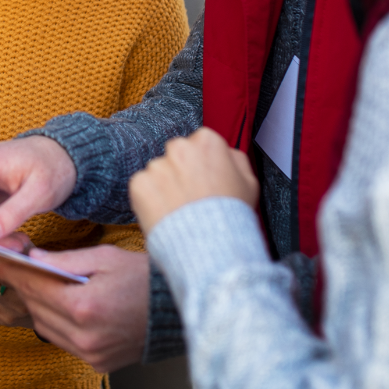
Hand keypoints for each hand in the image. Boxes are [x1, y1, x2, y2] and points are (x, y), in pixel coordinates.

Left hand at [0, 244, 149, 372]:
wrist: (177, 311)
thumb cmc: (144, 278)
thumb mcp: (105, 258)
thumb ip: (64, 262)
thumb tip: (32, 260)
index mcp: (84, 306)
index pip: (35, 286)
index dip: (10, 271)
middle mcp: (84, 336)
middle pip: (36, 308)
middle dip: (24, 286)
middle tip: (12, 267)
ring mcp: (90, 354)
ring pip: (45, 328)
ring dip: (38, 306)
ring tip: (38, 285)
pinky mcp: (96, 364)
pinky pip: (62, 342)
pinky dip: (56, 323)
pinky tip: (61, 307)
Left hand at [129, 127, 256, 233]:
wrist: (211, 247)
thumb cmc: (231, 216)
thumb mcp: (249, 182)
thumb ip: (235, 159)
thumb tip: (225, 152)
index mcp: (207, 141)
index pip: (198, 144)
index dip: (202, 165)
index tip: (204, 181)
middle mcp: (179, 148)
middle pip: (176, 155)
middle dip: (180, 172)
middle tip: (190, 197)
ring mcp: (157, 166)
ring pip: (158, 172)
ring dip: (164, 187)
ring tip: (180, 211)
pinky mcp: (140, 184)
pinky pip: (142, 188)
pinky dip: (150, 200)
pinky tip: (166, 215)